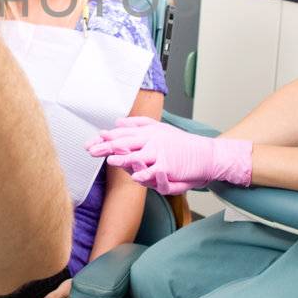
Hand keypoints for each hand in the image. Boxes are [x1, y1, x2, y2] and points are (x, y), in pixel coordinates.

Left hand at [86, 117, 252, 194]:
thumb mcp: (160, 129)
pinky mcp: (170, 165)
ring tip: (110, 161)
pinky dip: (145, 174)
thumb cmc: (182, 144)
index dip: (106, 138)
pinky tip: (135, 177)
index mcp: (148, 132)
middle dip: (107, 147)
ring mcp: (160, 152)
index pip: (123, 133)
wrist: (206, 154)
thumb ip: (138, 124)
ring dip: (124, 159)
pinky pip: (155, 171)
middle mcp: (152, 140)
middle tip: (91, 150)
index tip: (92, 141)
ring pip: (138, 155)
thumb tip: (117, 121)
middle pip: (126, 142)